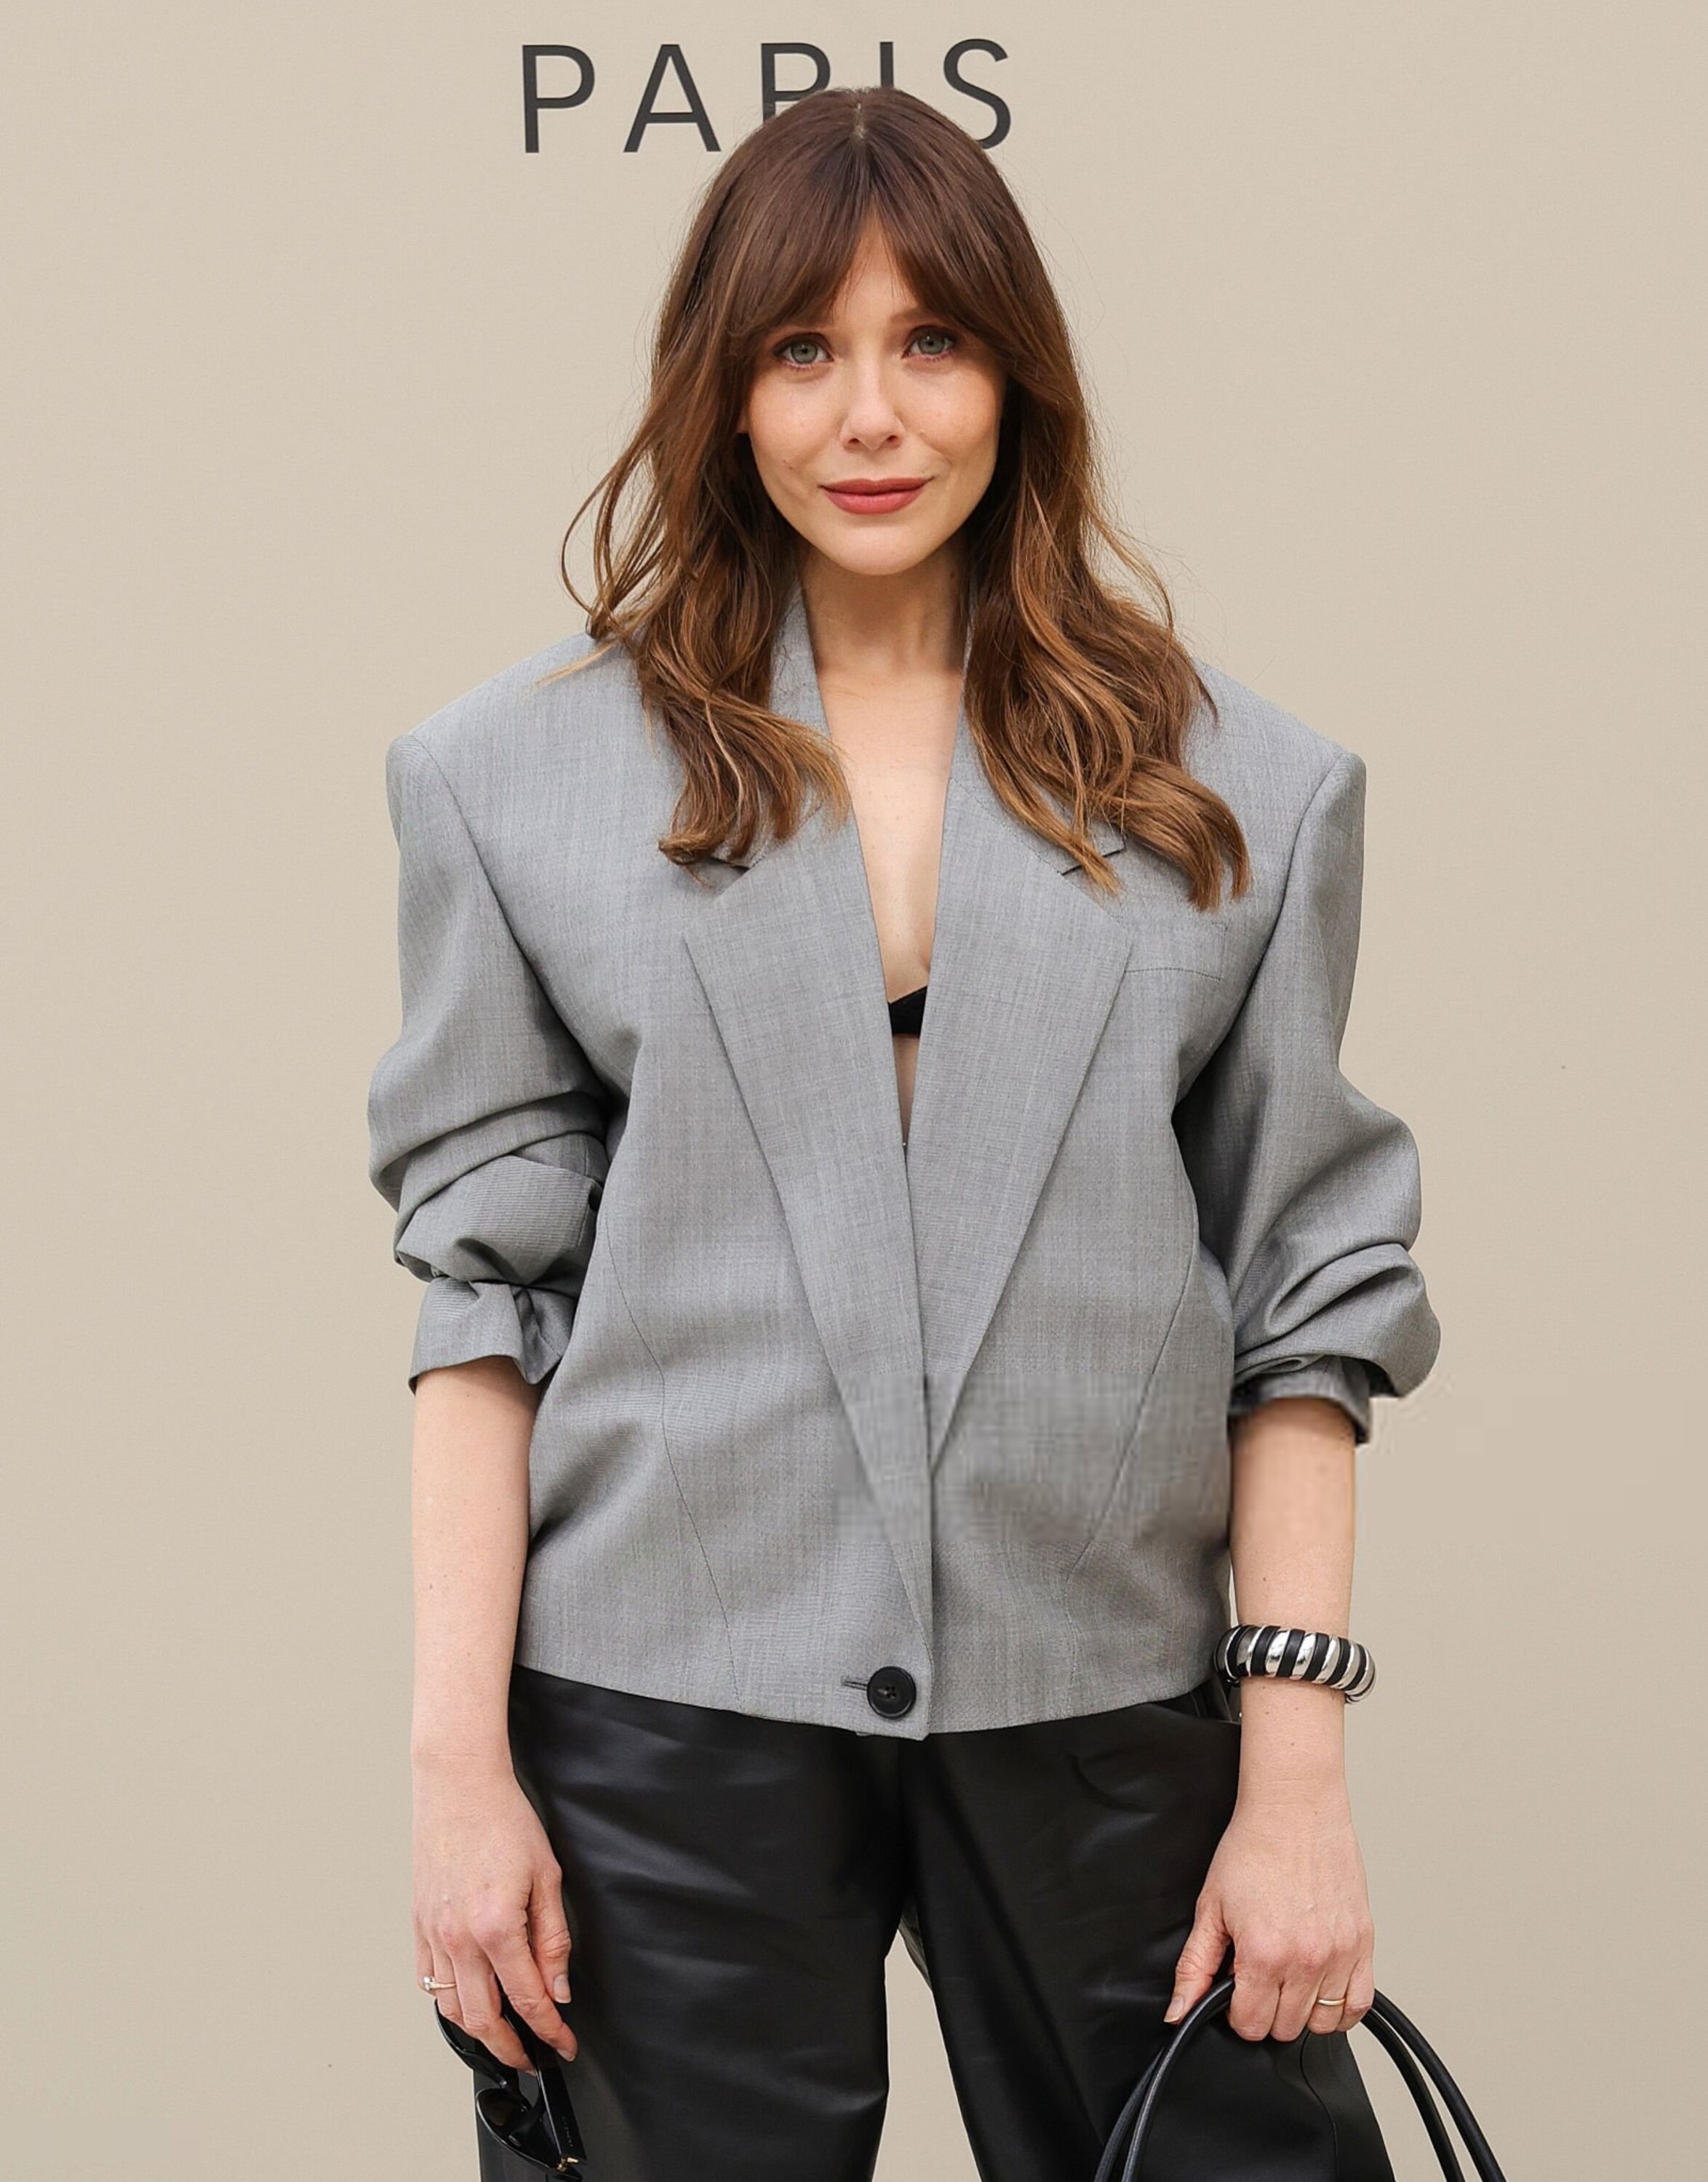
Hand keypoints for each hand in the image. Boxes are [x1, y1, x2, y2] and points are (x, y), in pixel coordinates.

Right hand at [413, 1752, 578, 2072]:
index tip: (563, 2044)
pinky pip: (429, 1981)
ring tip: (502, 2038)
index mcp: (497, 1927)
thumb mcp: (546, 1877)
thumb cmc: (504, 1820)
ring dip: (477, 2033)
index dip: (550, 2031)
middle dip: (511, 2048)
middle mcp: (459, 1939)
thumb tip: (557, 1988)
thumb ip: (553, 1939)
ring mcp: (434, 1934)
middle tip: (532, 2057)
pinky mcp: (419, 1924)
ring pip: (451, 2009)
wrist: (459, 1785)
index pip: (529, 2000)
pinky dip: (448, 2002)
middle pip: (484, 2019)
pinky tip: (467, 2002)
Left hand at [1164, 1779, 1375, 2040]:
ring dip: (1301, 2009)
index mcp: (1264, 1953)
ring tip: (1288, 1976)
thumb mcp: (1211, 1907)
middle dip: (1266, 2009)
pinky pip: (1359, 2004)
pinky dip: (1341, 2007)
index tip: (1236, 1989)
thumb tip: (1178, 2012)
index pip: (1251, 2025)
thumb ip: (1194, 1967)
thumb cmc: (1253, 1848)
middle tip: (1259, 1974)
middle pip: (1286, 2028)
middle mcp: (1306, 1959)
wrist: (1294, 1808)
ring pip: (1322, 2022)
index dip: (1236, 2012)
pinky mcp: (1363, 1942)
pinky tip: (1321, 1986)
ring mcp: (1339, 1953)